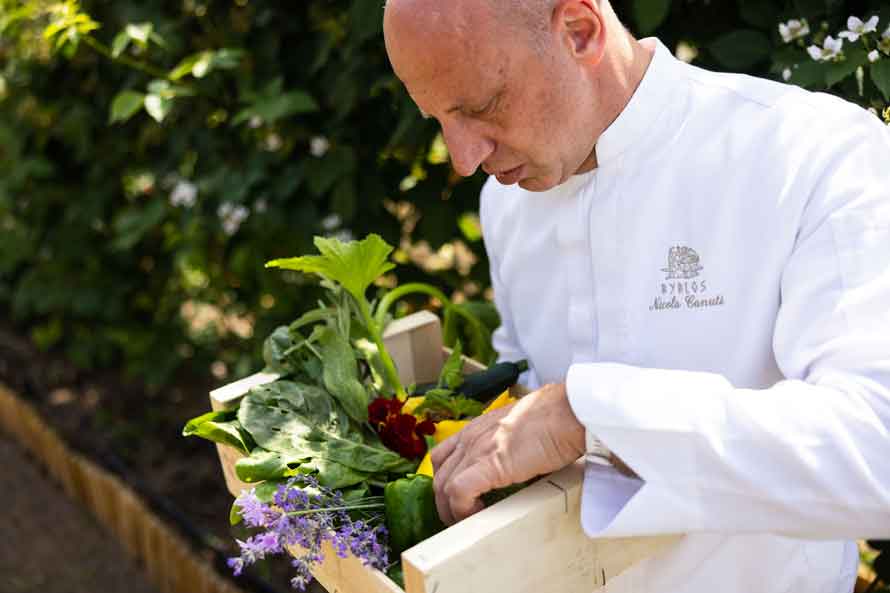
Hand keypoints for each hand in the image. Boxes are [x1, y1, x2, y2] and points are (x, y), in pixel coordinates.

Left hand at [430, 382, 585, 524]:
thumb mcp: (519, 431)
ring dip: (451, 510)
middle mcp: (471, 437)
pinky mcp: (489, 464)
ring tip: (469, 521)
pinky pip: (459, 492)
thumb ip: (508, 446)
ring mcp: (477, 449)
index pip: (443, 457)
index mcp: (477, 428)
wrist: (569, 413)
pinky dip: (462, 509)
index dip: (446, 482)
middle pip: (439, 476)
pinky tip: (478, 514)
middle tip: (459, 518)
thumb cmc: (555, 419)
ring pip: (443, 487)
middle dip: (445, 502)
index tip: (459, 499)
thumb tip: (516, 466)